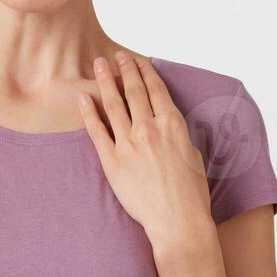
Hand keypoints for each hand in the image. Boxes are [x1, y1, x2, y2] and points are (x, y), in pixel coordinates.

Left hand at [79, 52, 215, 250]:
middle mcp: (149, 128)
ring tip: (97, 66)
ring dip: (104, 81)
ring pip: (113, 104)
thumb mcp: (192, 154)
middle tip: (115, 56)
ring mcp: (128, 144)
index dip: (145, 71)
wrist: (177, 220)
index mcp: (172, 124)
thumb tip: (167, 125)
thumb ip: (177, 135)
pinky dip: (89, 112)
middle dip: (123, 69)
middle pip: (133, 90)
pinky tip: (83, 98)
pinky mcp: (112, 161)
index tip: (137, 60)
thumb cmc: (191, 192)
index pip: (156, 89)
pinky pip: (96, 130)